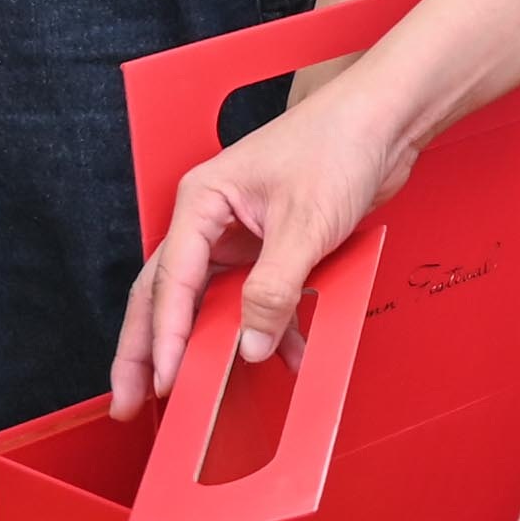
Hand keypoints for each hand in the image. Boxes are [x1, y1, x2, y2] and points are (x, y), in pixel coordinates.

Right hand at [112, 73, 421, 415]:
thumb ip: (273, 291)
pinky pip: (258, 299)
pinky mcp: (272, 247)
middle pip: (167, 295)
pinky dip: (268, 329)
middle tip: (133, 400)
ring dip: (208, 347)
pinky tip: (284, 359)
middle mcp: (212, 219)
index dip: (163, 337)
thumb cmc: (338, 143)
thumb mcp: (303, 225)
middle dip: (148, 350)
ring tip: (193, 397)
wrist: (387, 120)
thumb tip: (250, 346)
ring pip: (210, 302)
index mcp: (201, 202)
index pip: (168, 281)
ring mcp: (241, 234)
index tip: (164, 380)